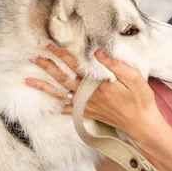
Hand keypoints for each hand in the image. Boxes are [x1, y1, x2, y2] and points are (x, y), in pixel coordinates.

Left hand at [25, 44, 164, 140]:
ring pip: (61, 95)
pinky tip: (53, 105)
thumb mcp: (134, 77)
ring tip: (29, 81)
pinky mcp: (90, 114)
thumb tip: (97, 51)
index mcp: (97, 84)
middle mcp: (88, 95)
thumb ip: (115, 64)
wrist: (141, 124)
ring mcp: (88, 106)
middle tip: (34, 59)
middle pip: (63, 79)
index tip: (50, 46)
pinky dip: (60, 107)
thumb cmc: (140, 100)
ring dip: (45, 87)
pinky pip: (70, 111)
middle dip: (48, 68)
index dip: (62, 55)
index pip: (75, 66)